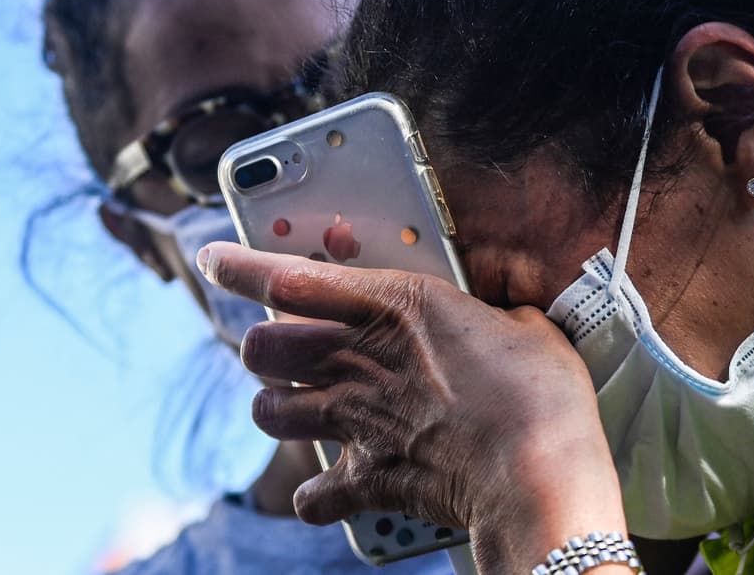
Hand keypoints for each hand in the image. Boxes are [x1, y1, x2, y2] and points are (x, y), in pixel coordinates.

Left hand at [197, 242, 625, 570]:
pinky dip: (319, 492)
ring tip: (299, 405)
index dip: (240, 266)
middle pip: (261, 347)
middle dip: (263, 345)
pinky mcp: (366, 477)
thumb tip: (508, 306)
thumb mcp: (526, 326)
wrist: (536, 475)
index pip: (288, 276)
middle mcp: (359, 359)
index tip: (215, 259)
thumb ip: (500, 310)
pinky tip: (334, 486)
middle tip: (284, 344)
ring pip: (268, 411)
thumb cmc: (538, 393)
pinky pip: (312, 494)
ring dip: (278, 407)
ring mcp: (355, 421)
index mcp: (395, 305)